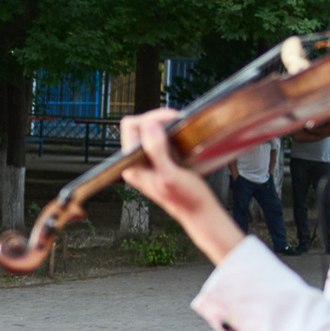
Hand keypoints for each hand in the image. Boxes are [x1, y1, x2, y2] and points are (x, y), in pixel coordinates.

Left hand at [117, 108, 246, 262]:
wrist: (199, 213)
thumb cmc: (186, 200)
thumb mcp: (169, 176)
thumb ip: (156, 151)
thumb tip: (149, 126)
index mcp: (132, 165)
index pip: (131, 126)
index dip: (151, 117)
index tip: (172, 119)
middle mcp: (135, 162)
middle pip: (139, 125)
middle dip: (158, 118)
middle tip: (179, 119)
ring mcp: (146, 160)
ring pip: (150, 129)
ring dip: (166, 123)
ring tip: (181, 125)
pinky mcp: (158, 160)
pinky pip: (160, 137)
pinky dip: (171, 131)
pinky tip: (182, 135)